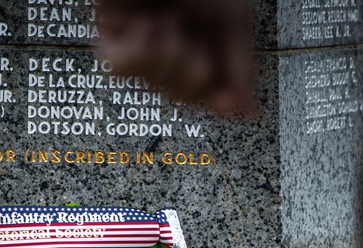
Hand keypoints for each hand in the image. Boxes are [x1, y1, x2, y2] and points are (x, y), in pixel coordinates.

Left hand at [96, 0, 254, 113]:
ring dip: (168, 52)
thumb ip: (239, 69)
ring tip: (169, 20)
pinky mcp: (112, 39)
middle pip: (184, 95)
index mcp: (206, 43)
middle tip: (196, 38)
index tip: (227, 103)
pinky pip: (123, 69)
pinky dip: (139, 48)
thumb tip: (250, 112)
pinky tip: (146, 24)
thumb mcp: (232, 22)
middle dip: (194, 69)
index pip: (211, 90)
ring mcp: (142, 46)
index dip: (219, 100)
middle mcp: (174, 48)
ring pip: (154, 85)